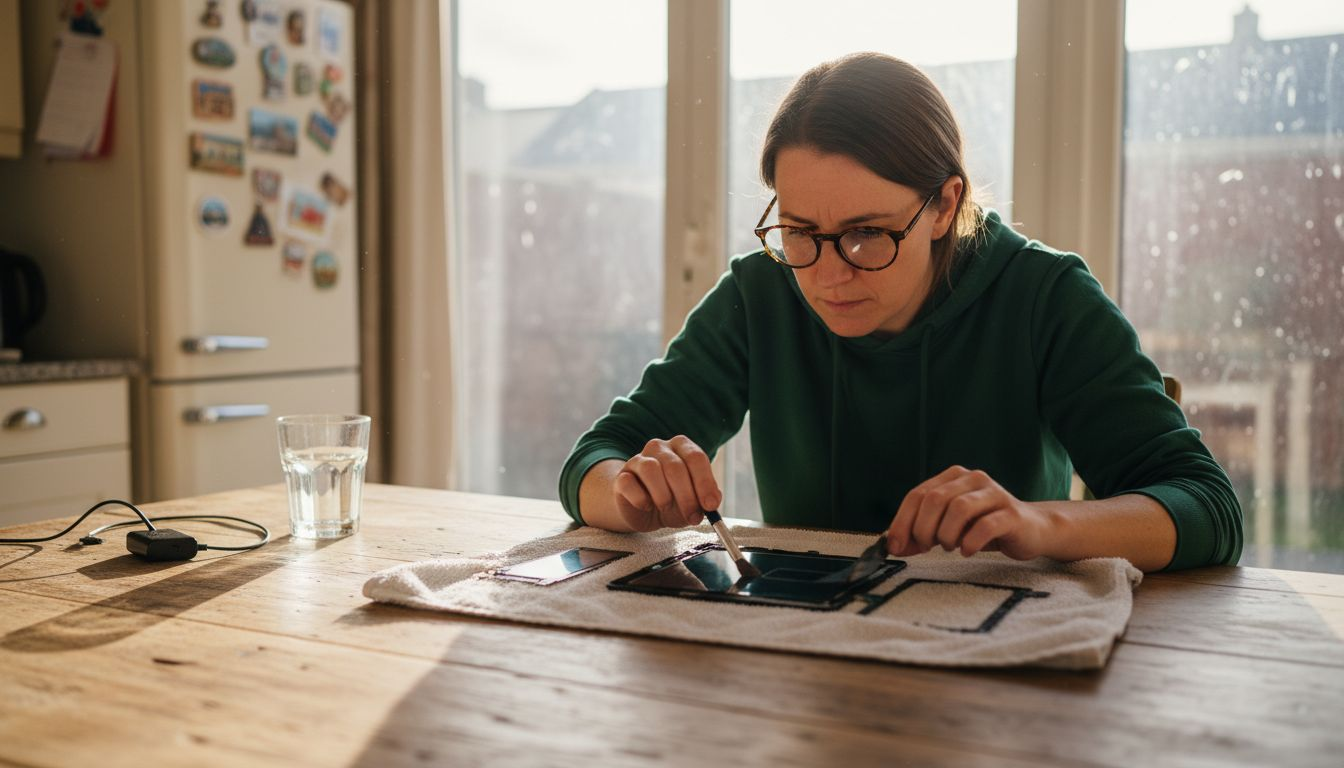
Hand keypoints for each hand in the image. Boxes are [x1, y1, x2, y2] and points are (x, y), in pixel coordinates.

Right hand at [613, 436, 721, 531]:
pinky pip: (629, 483)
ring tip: (666, 508)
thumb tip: (713, 500)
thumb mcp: (694, 501)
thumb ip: (706, 499)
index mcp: (681, 447)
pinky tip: (646, 506)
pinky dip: (640, 498)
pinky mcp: (621, 476)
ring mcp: (638, 460)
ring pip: (651, 469)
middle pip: (675, 466)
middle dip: (687, 496)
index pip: (696, 457)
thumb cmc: (672, 500)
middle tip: (692, 516)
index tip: (710, 505)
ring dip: (663, 495)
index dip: (705, 482)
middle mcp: (659, 447)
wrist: (641, 509)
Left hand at [886, 465, 1054, 560]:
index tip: (895, 547)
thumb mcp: (949, 528)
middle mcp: (973, 479)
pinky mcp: (1012, 513)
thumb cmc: (984, 528)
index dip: (902, 522)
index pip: (917, 495)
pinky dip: (970, 542)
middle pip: (935, 499)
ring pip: (959, 509)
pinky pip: (985, 526)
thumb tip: (893, 546)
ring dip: (946, 534)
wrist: (1032, 530)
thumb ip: (921, 534)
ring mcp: (995, 494)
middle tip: (927, 547)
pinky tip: (967, 551)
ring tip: (949, 547)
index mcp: (954, 477)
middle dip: (923, 529)